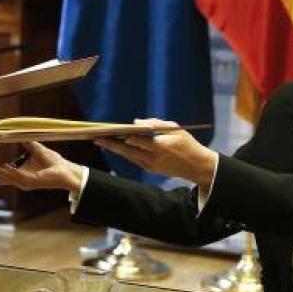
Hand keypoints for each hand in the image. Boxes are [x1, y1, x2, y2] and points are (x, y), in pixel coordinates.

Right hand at [0, 142, 85, 198]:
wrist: (65, 169)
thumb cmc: (53, 162)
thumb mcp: (37, 149)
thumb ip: (27, 142)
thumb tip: (18, 133)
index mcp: (22, 174)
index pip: (4, 175)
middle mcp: (22, 180)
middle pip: (2, 177)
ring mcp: (27, 182)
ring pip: (8, 177)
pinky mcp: (32, 182)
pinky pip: (18, 176)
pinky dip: (9, 171)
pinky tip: (2, 166)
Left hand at [94, 119, 218, 189]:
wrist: (196, 167)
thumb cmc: (187, 143)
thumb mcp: (175, 129)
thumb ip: (155, 123)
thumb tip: (135, 122)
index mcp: (161, 146)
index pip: (139, 141)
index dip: (124, 137)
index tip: (111, 132)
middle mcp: (153, 158)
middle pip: (128, 150)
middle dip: (111, 144)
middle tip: (96, 137)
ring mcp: (150, 165)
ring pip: (128, 156)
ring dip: (114, 148)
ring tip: (100, 139)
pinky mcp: (149, 169)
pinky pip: (133, 159)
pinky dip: (123, 152)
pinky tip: (114, 145)